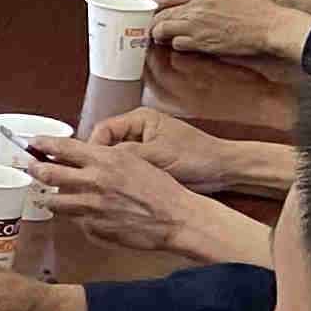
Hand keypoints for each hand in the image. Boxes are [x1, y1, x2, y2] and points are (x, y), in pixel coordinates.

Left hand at [31, 138, 239, 262]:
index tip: (34, 143)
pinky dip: (78, 218)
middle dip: (37, 170)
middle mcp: (94, 181)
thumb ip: (104, 159)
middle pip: (49, 173)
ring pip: (55, 202)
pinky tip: (87, 215)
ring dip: (52, 199)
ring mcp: (91, 207)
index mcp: (104, 160)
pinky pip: (76, 221)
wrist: (176, 218)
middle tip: (34, 169)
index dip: (44, 145)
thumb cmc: (160, 189)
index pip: (62, 147)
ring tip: (52, 198)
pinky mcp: (93, 228)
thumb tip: (80, 156)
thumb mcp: (132, 160)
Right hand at [72, 106, 272, 198]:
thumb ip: (127, 155)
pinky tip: (120, 190)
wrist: (224, 170)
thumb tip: (99, 159)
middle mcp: (138, 131)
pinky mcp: (149, 164)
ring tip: (105, 186)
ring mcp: (144, 148)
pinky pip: (127, 170)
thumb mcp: (158, 155)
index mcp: (140, 120)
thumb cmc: (198, 156)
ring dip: (111, 172)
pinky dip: (123, 180)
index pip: (103, 130)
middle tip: (91, 177)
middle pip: (106, 144)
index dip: (92, 148)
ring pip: (115, 160)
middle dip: (99, 161)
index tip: (87, 165)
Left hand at [146, 0, 310, 66]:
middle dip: (155, 21)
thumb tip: (205, 0)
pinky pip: (178, 44)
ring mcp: (198, 26)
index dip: (158, 3)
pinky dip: (175, 45)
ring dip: (161, 34)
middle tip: (154, 26)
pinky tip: (177, 46)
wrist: (271, 26)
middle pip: (163, 14)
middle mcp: (197, 8)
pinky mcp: (203, 43)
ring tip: (160, 38)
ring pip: (165, 29)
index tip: (154, 7)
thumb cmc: (258, 11)